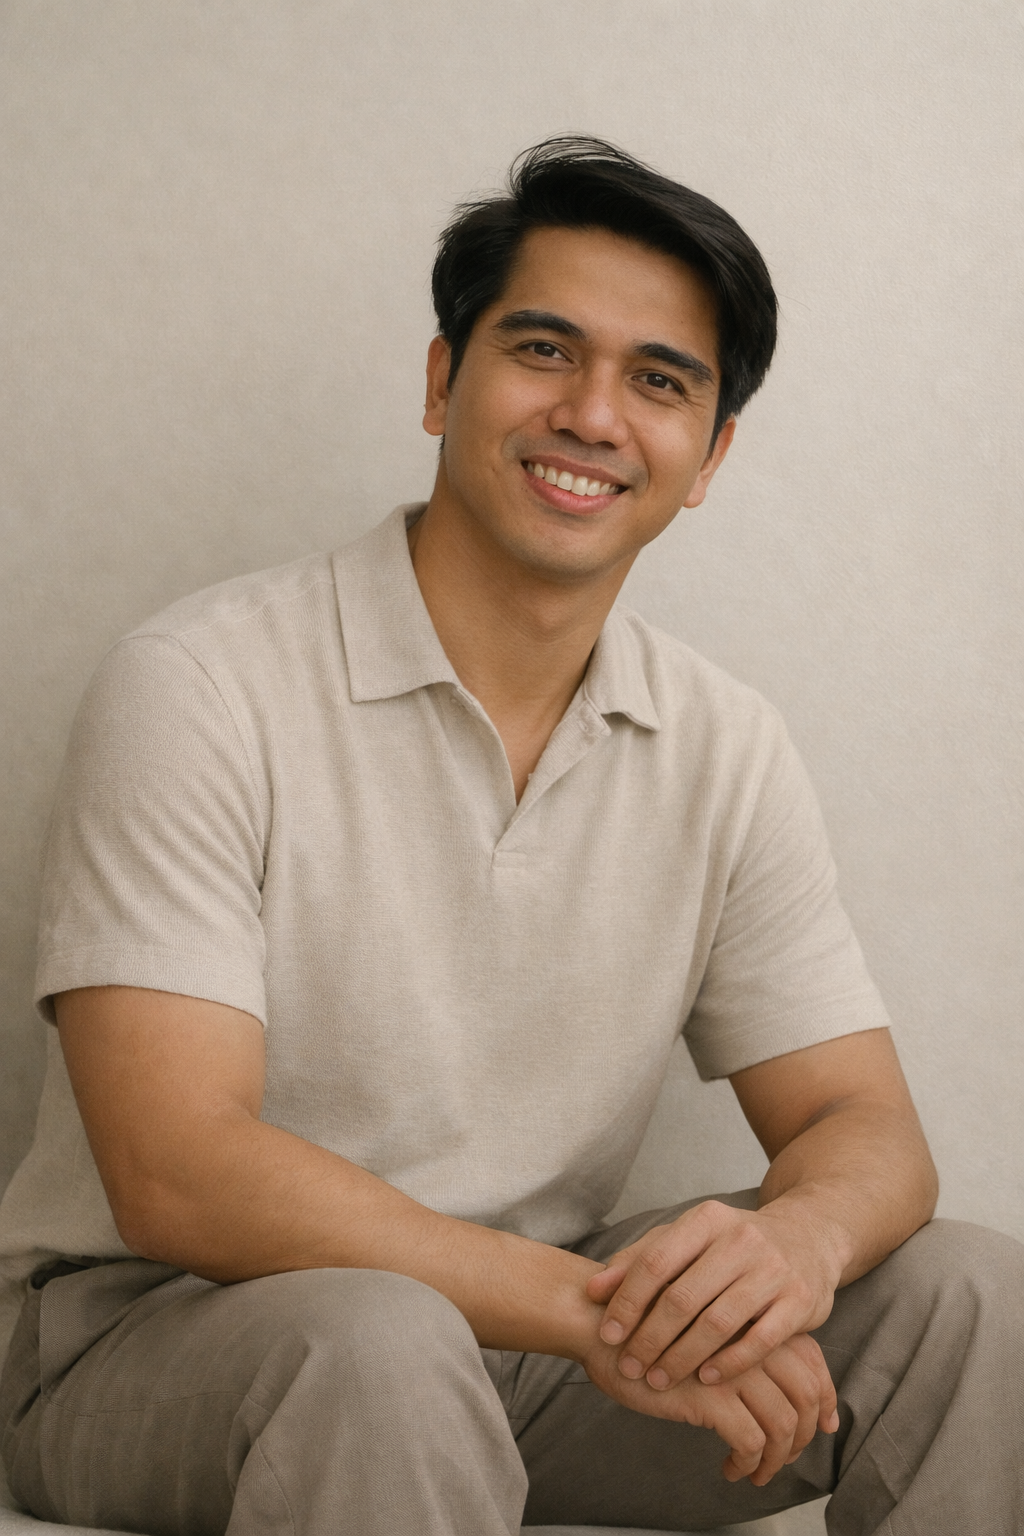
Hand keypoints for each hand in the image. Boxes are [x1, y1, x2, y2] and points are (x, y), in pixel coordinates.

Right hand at [581, 1327, 837, 1485]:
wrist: (601, 1323)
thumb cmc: (649, 1324)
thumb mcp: (703, 1325)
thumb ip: (744, 1340)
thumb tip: (779, 1378)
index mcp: (753, 1319)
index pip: (812, 1360)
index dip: (825, 1396)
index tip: (823, 1424)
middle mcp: (751, 1341)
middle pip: (807, 1394)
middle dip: (806, 1433)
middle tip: (787, 1456)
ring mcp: (731, 1367)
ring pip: (784, 1424)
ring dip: (777, 1458)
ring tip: (759, 1471)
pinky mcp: (708, 1395)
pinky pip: (750, 1441)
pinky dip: (748, 1462)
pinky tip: (730, 1468)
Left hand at [585, 1199, 841, 1389]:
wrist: (808, 1236)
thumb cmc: (733, 1245)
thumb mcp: (688, 1239)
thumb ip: (639, 1260)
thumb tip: (592, 1290)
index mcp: (706, 1219)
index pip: (656, 1262)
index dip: (628, 1302)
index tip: (608, 1335)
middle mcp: (741, 1239)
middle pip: (683, 1297)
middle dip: (650, 1337)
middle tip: (630, 1366)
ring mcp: (773, 1269)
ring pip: (718, 1322)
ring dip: (683, 1357)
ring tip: (660, 1379)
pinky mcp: (800, 1300)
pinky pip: (760, 1340)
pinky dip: (729, 1363)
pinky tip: (705, 1379)